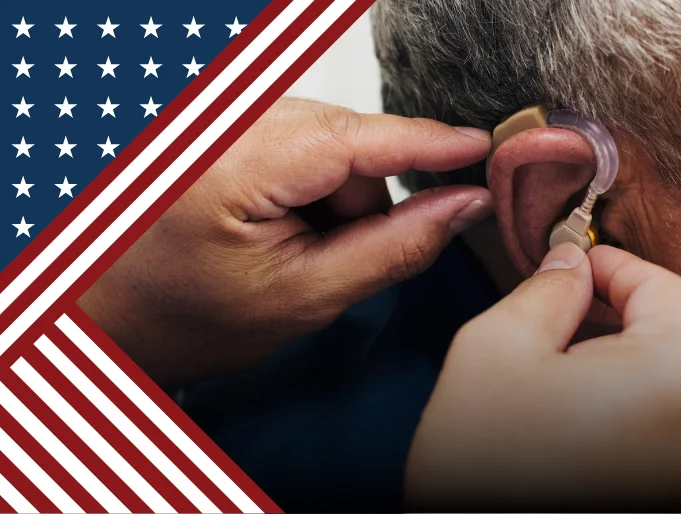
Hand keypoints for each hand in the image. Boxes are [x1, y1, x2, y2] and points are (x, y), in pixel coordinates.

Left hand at [78, 98, 493, 386]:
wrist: (112, 317)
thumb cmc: (187, 319)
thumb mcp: (306, 297)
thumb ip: (395, 246)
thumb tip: (464, 204)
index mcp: (230, 166)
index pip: (355, 138)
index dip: (427, 141)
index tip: (481, 146)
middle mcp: (218, 126)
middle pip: (346, 136)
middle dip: (362, 196)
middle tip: (331, 256)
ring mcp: (216, 121)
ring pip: (327, 137)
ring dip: (334, 193)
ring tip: (290, 245)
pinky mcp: (220, 124)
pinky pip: (299, 137)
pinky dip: (308, 183)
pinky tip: (276, 223)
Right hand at [405, 243, 680, 510]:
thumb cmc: (483, 475)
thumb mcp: (496, 352)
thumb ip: (547, 291)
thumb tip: (573, 265)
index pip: (667, 289)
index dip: (616, 266)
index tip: (580, 263)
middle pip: (675, 344)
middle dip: (616, 326)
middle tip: (556, 328)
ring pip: (673, 396)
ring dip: (623, 379)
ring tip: (557, 395)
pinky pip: (674, 446)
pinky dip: (634, 428)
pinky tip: (576, 439)